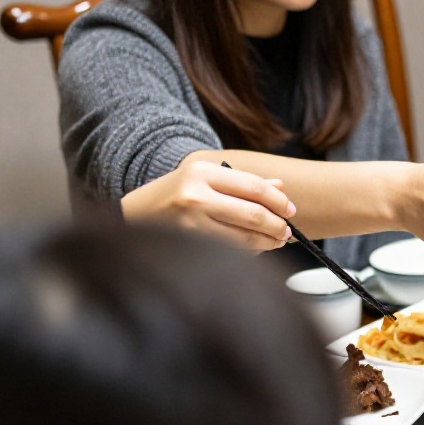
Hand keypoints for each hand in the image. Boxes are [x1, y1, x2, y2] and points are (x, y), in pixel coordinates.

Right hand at [121, 161, 293, 250]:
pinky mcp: (189, 245)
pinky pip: (231, 252)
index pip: (254, 186)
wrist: (133, 215)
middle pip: (254, 214)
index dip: (279, 201)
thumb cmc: (174, 197)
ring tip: (274, 241)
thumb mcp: (204, 179)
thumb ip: (242, 183)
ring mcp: (191, 223)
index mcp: (203, 172)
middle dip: (277, 226)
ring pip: (245, 237)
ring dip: (267, 243)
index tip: (290, 210)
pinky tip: (252, 249)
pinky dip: (248, 252)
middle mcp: (196, 195)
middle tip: (286, 232)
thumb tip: (280, 188)